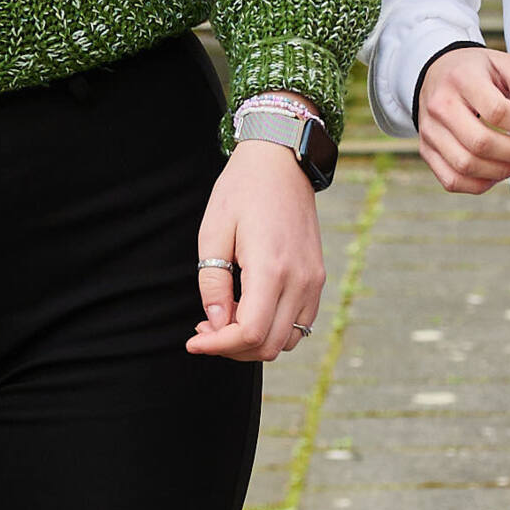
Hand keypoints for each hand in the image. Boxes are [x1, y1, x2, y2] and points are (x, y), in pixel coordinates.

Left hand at [191, 142, 325, 362]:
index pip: (250, 333)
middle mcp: (300, 280)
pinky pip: (301, 322)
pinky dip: (275, 329)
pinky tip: (249, 311)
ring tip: (225, 322)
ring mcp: (313, 280)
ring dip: (255, 342)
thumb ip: (213, 283)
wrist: (281, 161)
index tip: (193, 341)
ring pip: (289, 340)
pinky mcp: (317, 277)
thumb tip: (216, 325)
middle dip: (233, 348)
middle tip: (204, 331)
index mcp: (271, 268)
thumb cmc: (241, 191)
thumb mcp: (213, 232)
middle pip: (270, 346)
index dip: (218, 346)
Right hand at [412, 47, 509, 193]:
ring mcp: (429, 131)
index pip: (498, 112)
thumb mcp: (504, 62)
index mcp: (461, 79)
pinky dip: (482, 184)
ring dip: (504, 170)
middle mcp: (439, 106)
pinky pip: (453, 180)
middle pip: (482, 143)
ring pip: (467, 166)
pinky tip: (500, 170)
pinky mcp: (426, 150)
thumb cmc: (475, 70)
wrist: (437, 72)